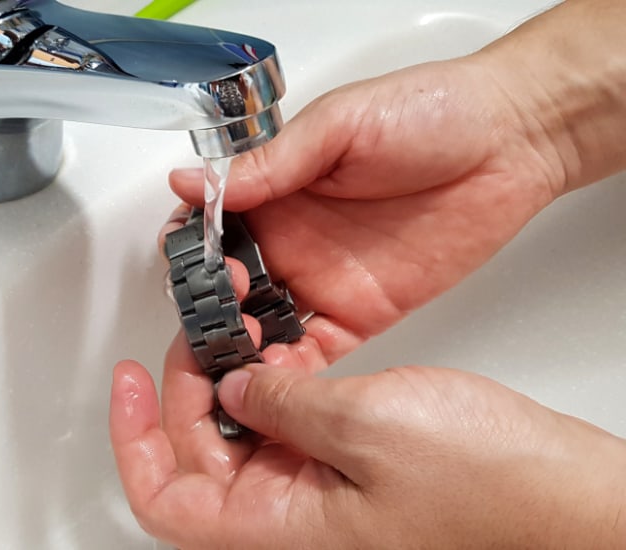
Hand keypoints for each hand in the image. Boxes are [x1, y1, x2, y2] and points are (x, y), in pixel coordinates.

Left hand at [110, 353, 625, 548]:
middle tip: (195, 333)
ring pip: (239, 436)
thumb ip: (284, 404)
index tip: (126, 381)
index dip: (134, 437)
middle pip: (197, 456)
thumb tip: (238, 386)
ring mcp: (320, 489)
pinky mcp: (349, 463)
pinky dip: (271, 383)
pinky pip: (285, 423)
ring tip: (234, 330)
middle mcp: (293, 515)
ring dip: (229, 381)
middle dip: (186, 389)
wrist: (563, 493)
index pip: (165, 497)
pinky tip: (278, 349)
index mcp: (281, 527)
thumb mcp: (365, 426)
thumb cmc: (492, 486)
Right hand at [166, 56, 564, 369]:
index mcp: (277, 192)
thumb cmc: (427, 113)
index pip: (213, 231)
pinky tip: (276, 381)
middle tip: (215, 319)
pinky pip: (316, 351)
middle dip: (212, 310)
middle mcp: (293, 240)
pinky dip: (292, 372)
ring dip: (244, 346)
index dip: (192, 253)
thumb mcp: (337, 126)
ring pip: (265, 327)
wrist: (509, 140)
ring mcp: (325, 280)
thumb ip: (269, 165)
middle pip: (231, 287)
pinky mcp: (362, 312)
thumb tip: (192, 181)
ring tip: (233, 360)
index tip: (186, 269)